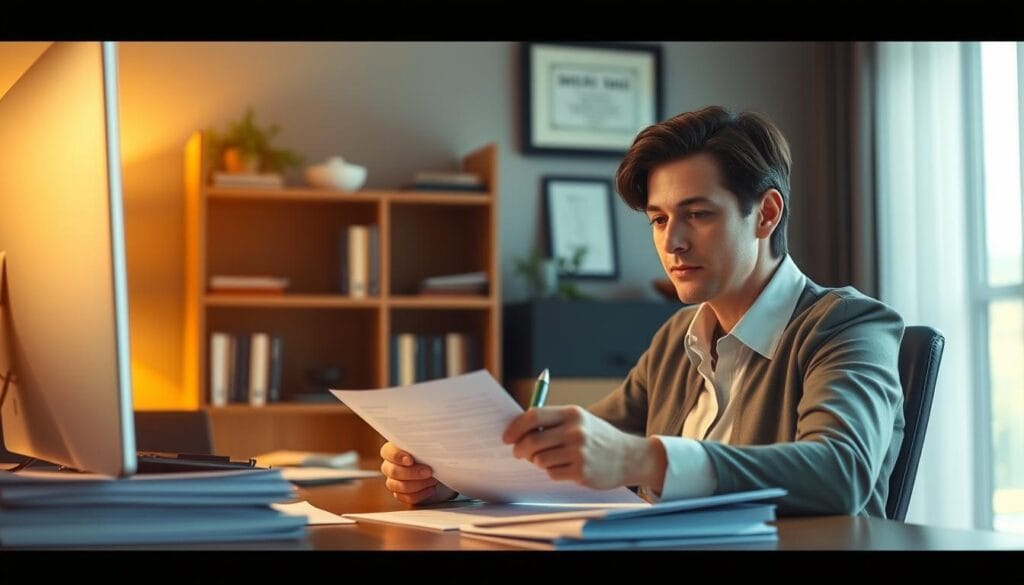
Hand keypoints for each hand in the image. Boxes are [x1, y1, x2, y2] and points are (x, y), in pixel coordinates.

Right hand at [379, 442, 457, 505]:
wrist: (438, 467)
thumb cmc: (430, 453)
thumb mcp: (428, 445)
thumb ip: (424, 444)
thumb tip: (433, 442)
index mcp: (393, 450)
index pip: (387, 452)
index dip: (397, 457)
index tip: (410, 460)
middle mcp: (390, 466)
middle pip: (393, 471)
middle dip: (413, 473)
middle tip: (429, 471)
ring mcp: (394, 481)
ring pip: (398, 487)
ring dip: (418, 485)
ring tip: (433, 480)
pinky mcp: (401, 494)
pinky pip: (406, 498)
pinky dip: (420, 494)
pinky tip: (430, 489)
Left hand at [501, 405, 665, 490]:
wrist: (628, 457)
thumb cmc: (597, 437)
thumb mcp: (579, 420)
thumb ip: (552, 422)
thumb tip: (518, 429)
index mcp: (573, 413)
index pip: (534, 416)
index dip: (515, 427)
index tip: (506, 437)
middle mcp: (575, 431)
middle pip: (532, 440)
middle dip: (520, 449)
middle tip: (518, 452)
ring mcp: (579, 453)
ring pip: (540, 459)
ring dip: (537, 461)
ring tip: (547, 459)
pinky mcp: (581, 473)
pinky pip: (552, 473)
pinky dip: (552, 471)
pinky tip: (563, 467)